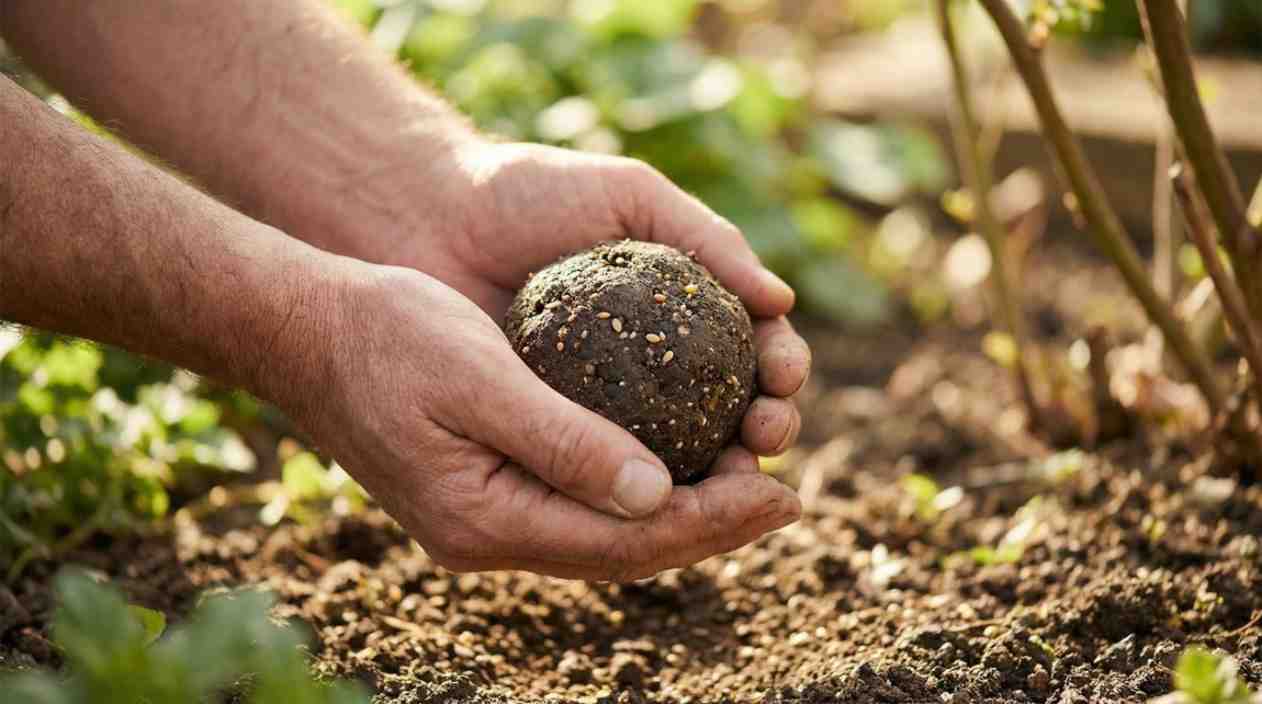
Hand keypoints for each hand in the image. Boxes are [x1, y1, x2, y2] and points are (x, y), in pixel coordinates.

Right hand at [281, 264, 800, 579]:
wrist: (305, 331)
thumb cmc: (385, 337)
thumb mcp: (478, 377)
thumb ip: (562, 440)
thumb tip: (657, 493)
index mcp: (485, 519)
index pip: (624, 542)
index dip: (711, 522)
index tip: (783, 493)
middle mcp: (489, 534)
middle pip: (625, 550)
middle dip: (712, 526)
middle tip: (789, 497)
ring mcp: (484, 515)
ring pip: (606, 531)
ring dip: (683, 511)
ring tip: (751, 480)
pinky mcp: (485, 485)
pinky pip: (580, 501)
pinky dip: (638, 487)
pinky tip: (678, 459)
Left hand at [395, 141, 811, 465]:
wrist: (431, 215)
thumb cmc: (531, 193)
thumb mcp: (627, 197)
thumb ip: (706, 238)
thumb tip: (781, 302)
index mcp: (684, 310)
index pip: (754, 350)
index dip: (781, 369)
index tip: (783, 378)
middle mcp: (653, 365)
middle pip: (731, 412)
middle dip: (765, 430)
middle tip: (766, 433)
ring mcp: (605, 407)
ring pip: (679, 455)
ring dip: (718, 474)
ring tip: (731, 474)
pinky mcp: (554, 434)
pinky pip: (605, 471)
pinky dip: (639, 487)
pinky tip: (659, 492)